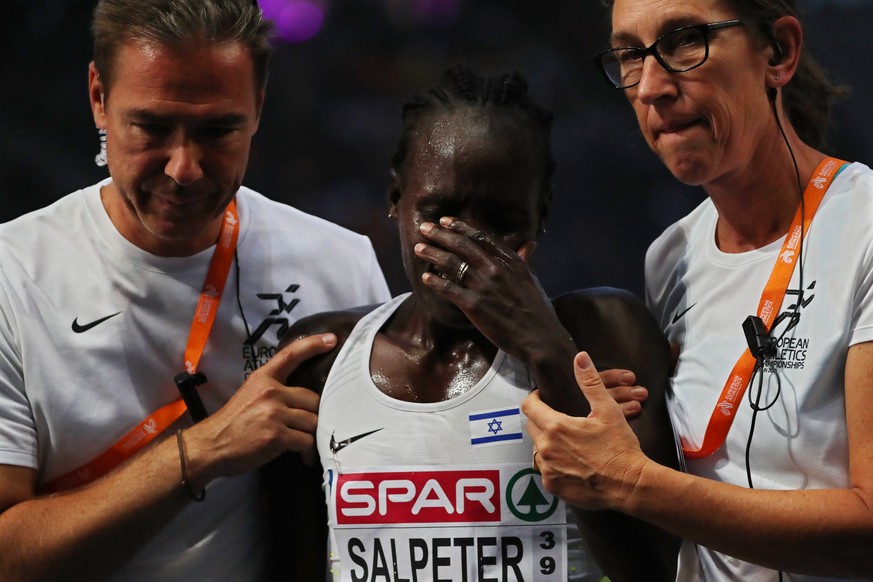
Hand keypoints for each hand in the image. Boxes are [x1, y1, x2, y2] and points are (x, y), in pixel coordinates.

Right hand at [185, 333, 336, 485]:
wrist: (210, 446)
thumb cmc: (232, 423)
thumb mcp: (250, 395)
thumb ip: (274, 392)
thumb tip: (302, 398)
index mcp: (263, 378)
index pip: (291, 355)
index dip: (313, 345)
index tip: (331, 339)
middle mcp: (270, 391)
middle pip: (312, 399)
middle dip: (314, 415)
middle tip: (310, 428)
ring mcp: (274, 413)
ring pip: (313, 421)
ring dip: (312, 435)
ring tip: (307, 445)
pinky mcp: (276, 435)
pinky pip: (306, 441)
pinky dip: (308, 451)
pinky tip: (304, 456)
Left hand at [415, 217, 568, 362]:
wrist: (540, 339)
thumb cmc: (538, 311)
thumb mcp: (533, 280)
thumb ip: (525, 260)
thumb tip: (530, 243)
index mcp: (510, 260)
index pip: (480, 237)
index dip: (460, 227)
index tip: (445, 220)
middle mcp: (495, 269)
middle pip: (462, 245)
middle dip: (440, 234)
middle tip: (424, 228)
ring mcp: (483, 286)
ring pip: (451, 263)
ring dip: (432, 253)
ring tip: (418, 248)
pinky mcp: (474, 305)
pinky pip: (448, 289)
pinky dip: (435, 282)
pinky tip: (425, 277)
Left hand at [522, 352, 648, 510]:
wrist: (631, 485)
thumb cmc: (620, 447)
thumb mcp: (607, 410)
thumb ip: (590, 382)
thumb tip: (580, 358)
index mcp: (555, 428)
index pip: (529, 406)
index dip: (535, 398)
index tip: (545, 397)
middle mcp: (546, 450)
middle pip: (532, 427)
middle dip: (541, 420)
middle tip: (559, 418)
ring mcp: (548, 471)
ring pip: (538, 450)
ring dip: (547, 443)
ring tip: (567, 440)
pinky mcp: (554, 488)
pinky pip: (545, 470)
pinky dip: (553, 464)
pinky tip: (571, 461)